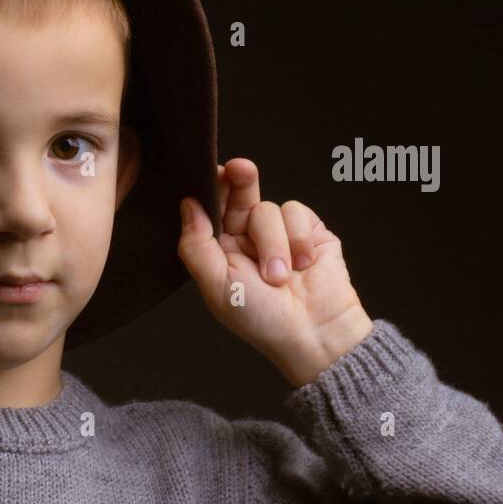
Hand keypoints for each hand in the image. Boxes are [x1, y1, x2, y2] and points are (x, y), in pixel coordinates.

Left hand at [177, 158, 373, 386]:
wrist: (314, 333)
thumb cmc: (261, 319)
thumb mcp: (217, 286)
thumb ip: (197, 245)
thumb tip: (188, 205)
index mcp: (221, 250)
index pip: (212, 209)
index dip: (211, 189)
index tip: (212, 173)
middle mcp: (248, 238)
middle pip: (240, 194)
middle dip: (240, 180)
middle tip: (239, 169)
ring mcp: (280, 233)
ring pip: (268, 209)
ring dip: (273, 244)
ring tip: (279, 276)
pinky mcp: (309, 231)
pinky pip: (297, 213)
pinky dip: (297, 239)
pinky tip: (303, 264)